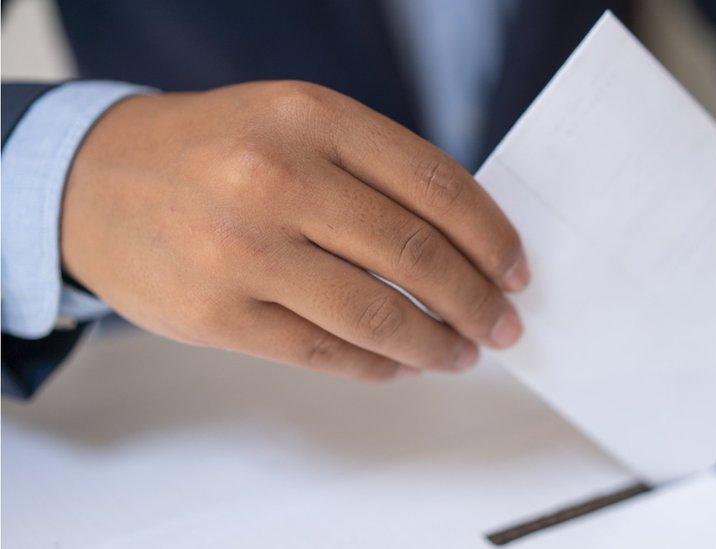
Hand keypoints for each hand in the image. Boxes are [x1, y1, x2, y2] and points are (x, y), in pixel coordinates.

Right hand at [61, 81, 528, 380]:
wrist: (97, 180)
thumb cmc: (216, 152)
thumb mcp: (296, 125)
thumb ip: (374, 172)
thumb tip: (466, 248)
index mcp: (313, 118)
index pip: (436, 185)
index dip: (491, 237)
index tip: (516, 272)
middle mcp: (278, 177)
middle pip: (415, 254)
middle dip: (475, 301)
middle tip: (503, 326)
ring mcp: (241, 249)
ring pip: (374, 314)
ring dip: (434, 344)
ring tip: (461, 354)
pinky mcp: (214, 314)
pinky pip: (321, 350)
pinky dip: (374, 365)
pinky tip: (398, 366)